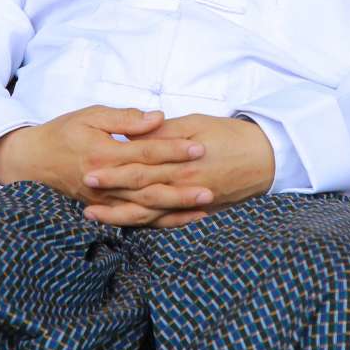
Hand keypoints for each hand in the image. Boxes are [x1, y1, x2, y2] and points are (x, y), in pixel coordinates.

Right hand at [0, 106, 213, 227]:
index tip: (199, 147)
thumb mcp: (90, 116)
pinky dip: (161, 221)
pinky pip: (137, 219)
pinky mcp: (106, 209)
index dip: (173, 150)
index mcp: (104, 154)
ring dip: (176, 207)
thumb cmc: (63, 132)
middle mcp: (106, 181)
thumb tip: (157, 118)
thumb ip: (125, 119)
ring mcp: (105, 199)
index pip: (145, 153)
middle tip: (211, 184)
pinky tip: (183, 219)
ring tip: (204, 204)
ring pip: (146, 207)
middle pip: (150, 185)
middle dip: (182, 186)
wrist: (32, 161)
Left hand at [83, 115, 275, 226]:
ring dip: (119, 216)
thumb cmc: (230, 135)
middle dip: (109, 193)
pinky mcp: (199, 212)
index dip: (113, 171)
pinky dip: (146, 226)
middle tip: (83, 192)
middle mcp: (182, 185)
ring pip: (149, 213)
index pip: (140, 168)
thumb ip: (164, 132)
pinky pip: (168, 223)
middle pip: (139, 193)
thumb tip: (136, 133)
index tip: (90, 170)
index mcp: (180, 161)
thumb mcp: (195, 123)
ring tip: (93, 215)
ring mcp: (190, 203)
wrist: (265, 157)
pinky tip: (127, 226)